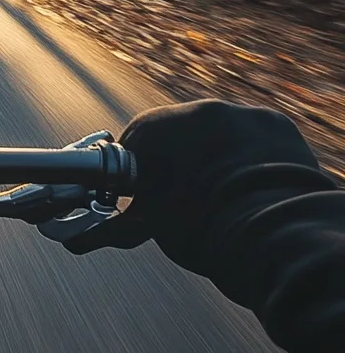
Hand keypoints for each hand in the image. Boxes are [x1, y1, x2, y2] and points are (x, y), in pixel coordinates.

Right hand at [63, 99, 327, 272]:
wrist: (275, 235)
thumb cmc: (202, 229)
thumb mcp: (154, 226)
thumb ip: (118, 225)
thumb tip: (77, 243)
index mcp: (158, 126)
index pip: (137, 138)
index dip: (138, 167)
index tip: (144, 190)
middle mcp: (197, 109)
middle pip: (180, 132)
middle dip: (180, 161)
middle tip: (185, 197)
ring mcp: (240, 113)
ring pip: (219, 133)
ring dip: (216, 157)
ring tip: (223, 196)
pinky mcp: (275, 124)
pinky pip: (256, 138)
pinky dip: (252, 158)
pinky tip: (253, 187)